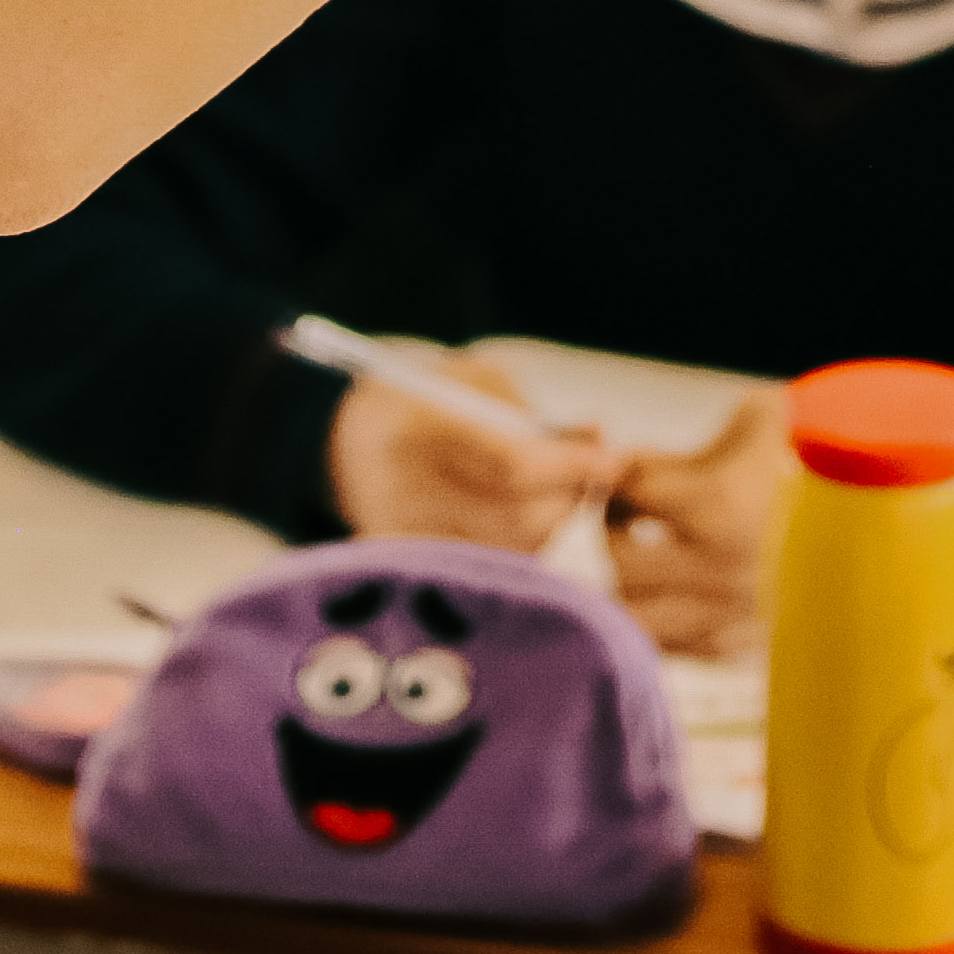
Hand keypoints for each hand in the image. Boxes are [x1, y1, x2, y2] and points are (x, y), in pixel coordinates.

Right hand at [325, 358, 610, 555]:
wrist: (340, 441)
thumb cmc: (424, 401)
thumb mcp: (470, 381)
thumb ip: (533, 413)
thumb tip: (597, 439)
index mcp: (418, 427)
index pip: (511, 462)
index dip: (569, 466)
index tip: (613, 458)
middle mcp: (405, 489)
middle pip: (517, 520)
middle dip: (569, 500)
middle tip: (592, 475)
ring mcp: (403, 538)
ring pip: (509, 553)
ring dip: (551, 526)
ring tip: (556, 491)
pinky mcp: (409, 570)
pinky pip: (487, 572)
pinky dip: (522, 550)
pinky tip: (527, 519)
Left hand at [607, 390, 795, 652]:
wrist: (883, 521)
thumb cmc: (819, 458)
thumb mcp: (767, 419)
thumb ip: (695, 426)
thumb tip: (635, 450)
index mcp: (720, 507)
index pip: (629, 493)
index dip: (620, 476)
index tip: (628, 473)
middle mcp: (721, 571)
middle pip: (622, 562)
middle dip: (615, 532)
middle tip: (628, 517)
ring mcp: (732, 616)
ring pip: (638, 618)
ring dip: (634, 585)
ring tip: (647, 558)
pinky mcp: (741, 647)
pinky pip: (674, 646)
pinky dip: (665, 620)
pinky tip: (678, 591)